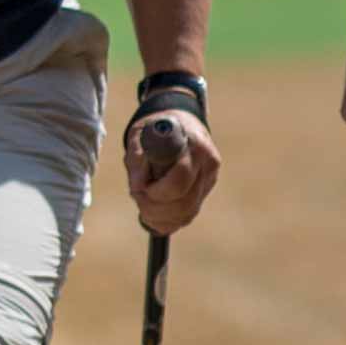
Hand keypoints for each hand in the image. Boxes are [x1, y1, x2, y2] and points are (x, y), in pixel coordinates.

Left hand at [124, 102, 221, 235]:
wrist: (177, 122)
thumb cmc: (155, 127)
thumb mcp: (141, 133)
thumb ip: (138, 157)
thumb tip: (138, 187)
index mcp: (196, 146)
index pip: (181, 179)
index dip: (156, 189)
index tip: (137, 186)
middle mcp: (208, 166)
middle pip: (185, 202)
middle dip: (155, 207)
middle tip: (136, 197)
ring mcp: (209, 181)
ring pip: (187, 213)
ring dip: (159, 217)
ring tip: (141, 205)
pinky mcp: (203, 193)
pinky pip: (187, 217)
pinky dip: (167, 222)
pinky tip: (151, 216)